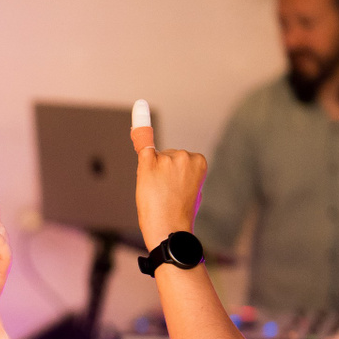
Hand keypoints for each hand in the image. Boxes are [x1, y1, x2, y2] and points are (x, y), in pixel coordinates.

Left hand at [131, 124, 207, 249]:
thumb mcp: (189, 190)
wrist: (170, 232)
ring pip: (154, 160)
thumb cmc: (179, 215)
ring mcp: (166, 159)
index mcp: (199, 161)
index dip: (175, 177)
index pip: (180, 160)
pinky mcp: (148, 163)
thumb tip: (152, 146)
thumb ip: (179, 171)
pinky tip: (140, 107)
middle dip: (163, 174)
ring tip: (158, 196)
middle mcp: (184, 155)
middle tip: (166, 197)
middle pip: (166, 157)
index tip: (178, 192)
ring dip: (152, 174)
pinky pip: (143, 142)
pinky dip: (139, 127)